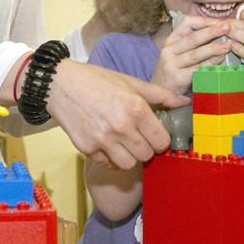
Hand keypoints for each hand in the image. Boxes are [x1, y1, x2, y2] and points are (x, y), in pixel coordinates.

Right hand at [47, 58, 187, 169]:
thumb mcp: (130, 82)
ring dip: (130, 156)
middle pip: (147, 155)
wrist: (59, 84)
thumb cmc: (96, 80)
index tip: (156, 136)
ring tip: (125, 143)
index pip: (162, 141)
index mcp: (135, 109)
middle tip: (139, 138)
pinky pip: (108, 163)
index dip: (162, 140)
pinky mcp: (87, 148)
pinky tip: (108, 144)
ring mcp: (102, 140)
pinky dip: (111, 158)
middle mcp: (121, 127)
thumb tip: (184, 101)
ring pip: (129, 164)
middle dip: (146, 148)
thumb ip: (160, 94)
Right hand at [151, 16, 231, 94]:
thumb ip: (192, 44)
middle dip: (212, 31)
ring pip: (195, 54)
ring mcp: (172, 64)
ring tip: (227, 45)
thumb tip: (218, 33)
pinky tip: (220, 59)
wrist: (160, 90)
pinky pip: (197, 69)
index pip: (186, 24)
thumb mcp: (176, 53)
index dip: (203, 21)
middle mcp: (169, 50)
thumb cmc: (173, 70)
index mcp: (171, 41)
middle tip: (227, 27)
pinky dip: (210, 63)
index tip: (218, 22)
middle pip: (192, 38)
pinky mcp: (177, 77)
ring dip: (213, 48)